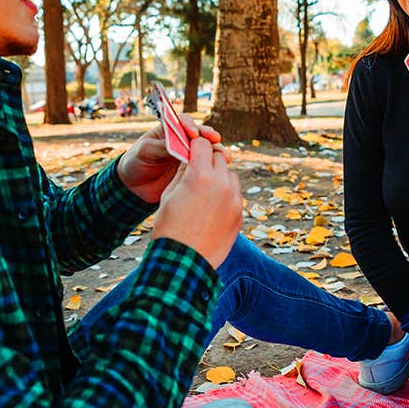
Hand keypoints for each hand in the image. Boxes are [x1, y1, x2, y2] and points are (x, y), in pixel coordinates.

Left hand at [117, 112, 229, 202]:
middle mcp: (181, 140)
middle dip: (208, 137)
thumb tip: (179, 144)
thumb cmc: (136, 162)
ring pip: (206, 150)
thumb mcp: (145, 151)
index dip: (190, 125)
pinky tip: (222, 168)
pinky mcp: (191, 170)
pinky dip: (214, 166)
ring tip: (224, 156)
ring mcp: (187, 155)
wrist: (134, 187)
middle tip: (215, 140)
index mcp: (169, 130)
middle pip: (199, 134)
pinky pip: (205, 165)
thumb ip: (161, 146)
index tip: (193, 133)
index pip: (183, 122)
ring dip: (216, 151)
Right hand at [152, 137, 242, 267]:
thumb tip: (191, 160)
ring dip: (220, 176)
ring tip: (206, 190)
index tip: (190, 149)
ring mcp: (234, 199)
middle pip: (219, 157)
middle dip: (208, 159)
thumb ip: (183, 173)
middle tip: (198, 167)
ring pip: (230, 175)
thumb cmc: (169, 227)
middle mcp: (221, 183)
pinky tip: (212, 207)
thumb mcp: (170, 195)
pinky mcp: (239, 214)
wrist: (184, 263)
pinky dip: (226, 195)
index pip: (202, 144)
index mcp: (200, 175)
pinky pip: (235, 195)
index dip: (194, 145)